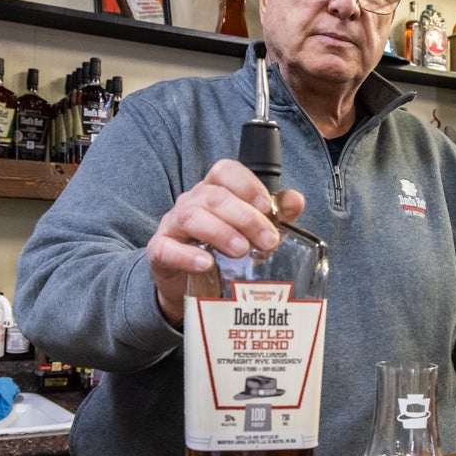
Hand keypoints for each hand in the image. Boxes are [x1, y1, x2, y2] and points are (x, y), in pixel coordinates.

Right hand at [146, 159, 304, 323]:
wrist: (190, 284)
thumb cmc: (223, 251)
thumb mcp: (252, 232)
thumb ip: (275, 214)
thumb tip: (296, 200)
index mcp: (214, 190)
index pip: (225, 171)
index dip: (247, 185)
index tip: (267, 207)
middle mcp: (191, 201)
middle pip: (215, 196)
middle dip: (245, 217)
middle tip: (268, 241)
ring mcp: (173, 225)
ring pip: (192, 216)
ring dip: (220, 231)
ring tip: (241, 250)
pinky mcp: (160, 251)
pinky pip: (167, 248)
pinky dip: (187, 255)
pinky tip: (206, 264)